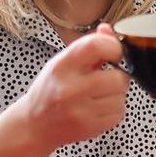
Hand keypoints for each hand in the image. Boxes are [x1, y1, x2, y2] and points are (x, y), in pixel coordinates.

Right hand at [19, 23, 128, 153]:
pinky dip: (115, 110)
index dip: (113, 46)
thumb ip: (88, 46)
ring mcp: (79, 110)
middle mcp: (69, 88)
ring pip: (121, 96)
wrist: (34, 125)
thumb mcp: (62, 63)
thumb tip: (107, 30)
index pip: (95, 46)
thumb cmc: (50, 90)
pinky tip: (99, 108)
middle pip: (117, 77)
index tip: (115, 52)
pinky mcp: (89, 127)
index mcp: (61, 66)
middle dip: (118, 76)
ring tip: (100, 94)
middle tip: (108, 78)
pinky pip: (119, 113)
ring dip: (117, 94)